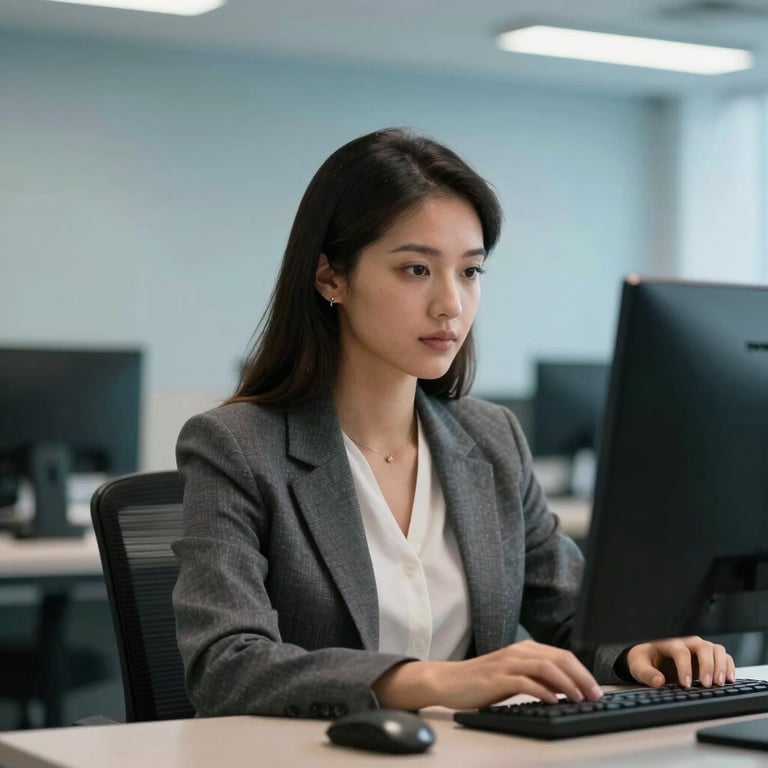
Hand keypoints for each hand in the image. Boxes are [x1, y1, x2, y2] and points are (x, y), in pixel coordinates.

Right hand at [373, 640, 602, 710]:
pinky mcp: (496, 678)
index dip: (582, 672)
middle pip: (558, 658)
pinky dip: (543, 691)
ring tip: (579, 699)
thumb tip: (566, 689)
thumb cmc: (481, 682)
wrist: (448, 681)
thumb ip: (537, 679)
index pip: (561, 655)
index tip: (596, 690)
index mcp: (523, 649)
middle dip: (581, 677)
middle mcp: (517, 651)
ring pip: (545, 667)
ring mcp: (507, 663)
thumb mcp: (514, 677)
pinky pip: (525, 681)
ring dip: (567, 683)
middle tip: (595, 695)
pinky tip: (553, 701)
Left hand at [626, 636, 735, 688]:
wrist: (650, 657)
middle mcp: (687, 643)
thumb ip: (646, 673)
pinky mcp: (709, 657)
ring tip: (720, 683)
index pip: (680, 651)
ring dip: (721, 666)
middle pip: (702, 647)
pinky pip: (724, 657)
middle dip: (707, 666)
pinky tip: (729, 679)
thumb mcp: (639, 666)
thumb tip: (658, 681)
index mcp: (669, 643)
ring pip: (716, 650)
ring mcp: (700, 649)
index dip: (685, 667)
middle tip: (707, 684)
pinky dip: (729, 666)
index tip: (686, 684)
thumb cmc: (645, 660)